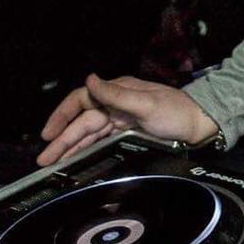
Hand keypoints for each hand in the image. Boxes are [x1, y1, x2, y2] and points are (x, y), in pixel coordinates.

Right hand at [38, 74, 218, 165]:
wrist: (199, 126)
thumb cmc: (177, 112)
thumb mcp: (146, 103)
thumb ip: (116, 95)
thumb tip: (90, 80)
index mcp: (118, 91)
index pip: (81, 100)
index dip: (62, 115)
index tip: (48, 133)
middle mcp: (115, 104)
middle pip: (81, 122)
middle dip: (62, 140)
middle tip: (44, 159)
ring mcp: (120, 120)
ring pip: (88, 134)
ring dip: (70, 148)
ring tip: (52, 163)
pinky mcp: (126, 134)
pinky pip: (100, 142)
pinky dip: (85, 150)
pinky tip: (74, 159)